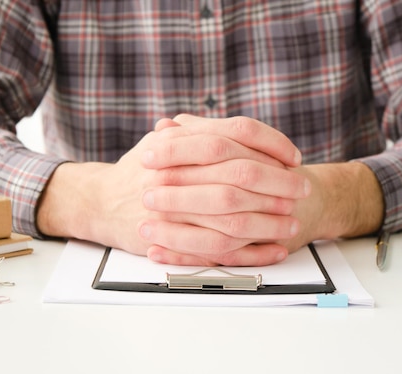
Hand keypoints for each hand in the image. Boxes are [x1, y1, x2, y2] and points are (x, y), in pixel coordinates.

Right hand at [36, 114, 309, 264]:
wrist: (99, 202)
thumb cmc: (138, 170)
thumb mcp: (164, 141)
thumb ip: (196, 132)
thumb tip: (242, 130)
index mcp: (179, 142)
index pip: (236, 133)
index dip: (271, 143)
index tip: (293, 156)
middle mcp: (175, 173)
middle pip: (240, 175)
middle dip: (278, 183)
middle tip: (302, 189)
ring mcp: (173, 209)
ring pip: (233, 217)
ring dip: (269, 221)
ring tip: (293, 224)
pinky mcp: (171, 240)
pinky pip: (219, 250)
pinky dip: (252, 252)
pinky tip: (273, 250)